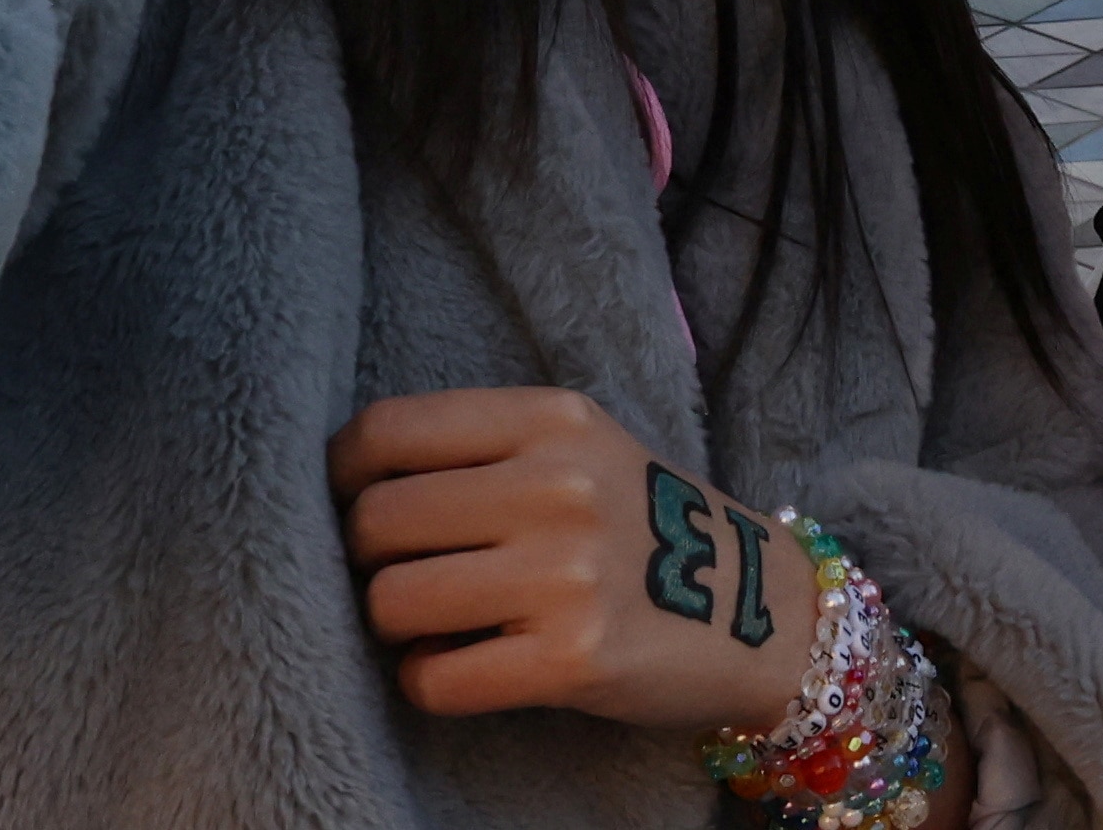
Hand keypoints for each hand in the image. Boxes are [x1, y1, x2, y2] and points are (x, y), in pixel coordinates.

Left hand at [333, 389, 816, 734]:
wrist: (759, 609)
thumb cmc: (643, 525)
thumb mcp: (579, 446)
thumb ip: (482, 449)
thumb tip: (348, 489)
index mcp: (551, 420)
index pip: (385, 432)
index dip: (343, 477)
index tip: (353, 505)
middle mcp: (556, 486)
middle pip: (375, 521)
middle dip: (367, 560)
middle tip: (403, 574)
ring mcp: (566, 574)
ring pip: (391, 602)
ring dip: (394, 627)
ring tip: (435, 625)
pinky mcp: (571, 659)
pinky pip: (432, 680)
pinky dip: (428, 681)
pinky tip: (464, 667)